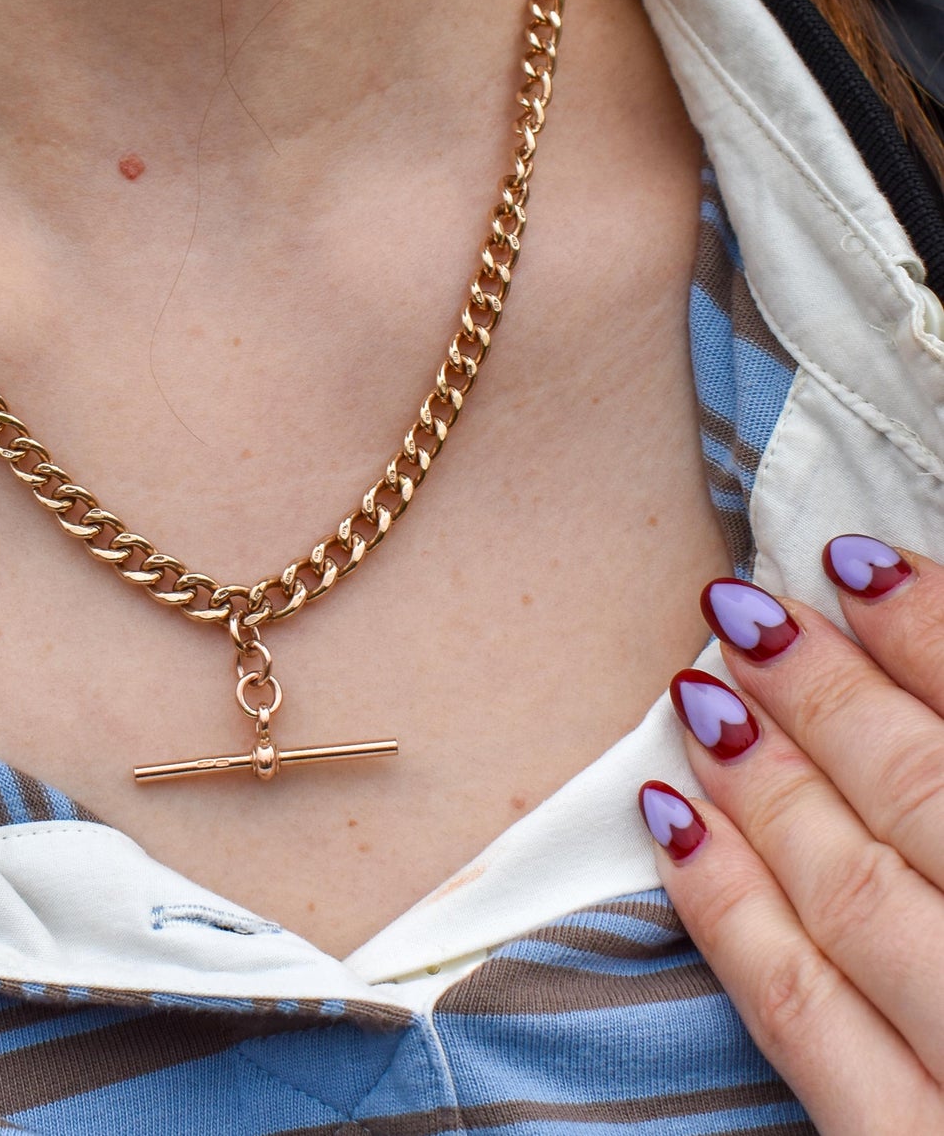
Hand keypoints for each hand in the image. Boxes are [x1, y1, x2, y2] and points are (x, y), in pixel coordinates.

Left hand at [642, 535, 943, 1132]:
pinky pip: (805, 1032)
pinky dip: (733, 916)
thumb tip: (925, 694)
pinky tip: (671, 821)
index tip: (856, 557)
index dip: (938, 637)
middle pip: (939, 808)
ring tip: (700, 682)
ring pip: (859, 900)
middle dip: (836, 695)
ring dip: (770, 778)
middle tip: (747, 607)